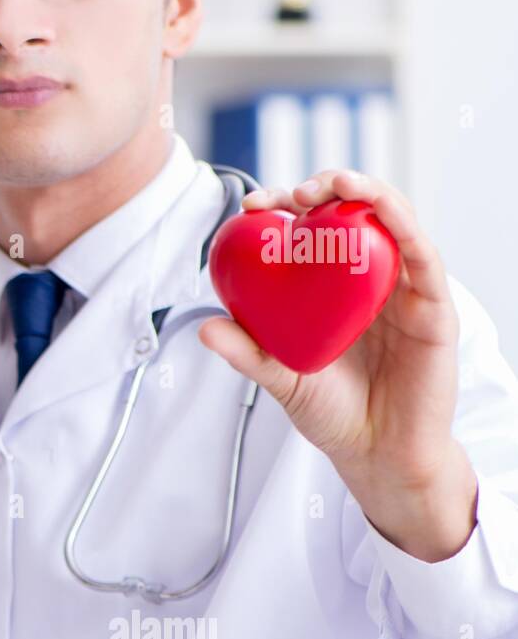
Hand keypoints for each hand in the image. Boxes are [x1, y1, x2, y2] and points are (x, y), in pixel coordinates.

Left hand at [198, 169, 477, 561]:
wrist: (376, 455)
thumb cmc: (332, 413)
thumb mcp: (279, 379)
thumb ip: (247, 352)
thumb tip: (205, 325)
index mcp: (333, 289)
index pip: (310, 232)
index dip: (283, 209)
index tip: (251, 207)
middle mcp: (370, 281)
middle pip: (351, 214)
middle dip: (322, 189)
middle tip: (291, 193)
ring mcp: (404, 291)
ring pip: (392, 221)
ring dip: (366, 192)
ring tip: (334, 183)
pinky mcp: (434, 308)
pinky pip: (423, 258)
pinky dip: (403, 225)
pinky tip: (381, 208)